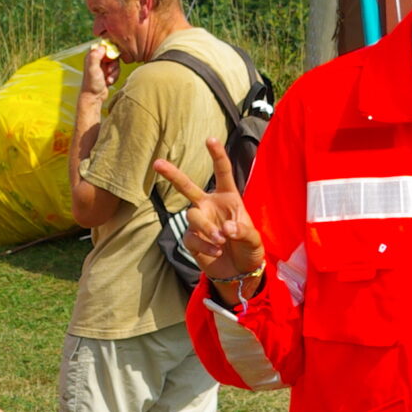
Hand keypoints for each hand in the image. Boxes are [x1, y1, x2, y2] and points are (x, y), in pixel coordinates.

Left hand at [80, 38, 120, 102]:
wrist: (94, 97)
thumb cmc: (91, 84)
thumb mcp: (93, 69)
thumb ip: (95, 57)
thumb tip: (102, 47)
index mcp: (92, 56)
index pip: (104, 46)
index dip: (110, 51)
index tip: (112, 58)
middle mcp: (97, 60)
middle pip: (112, 54)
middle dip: (114, 64)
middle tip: (110, 70)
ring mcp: (103, 66)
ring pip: (116, 63)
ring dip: (114, 72)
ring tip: (108, 78)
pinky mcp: (107, 72)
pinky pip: (116, 70)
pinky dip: (114, 76)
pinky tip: (109, 81)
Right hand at [151, 137, 266, 284]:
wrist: (240, 273)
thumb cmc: (249, 250)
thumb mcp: (254, 239)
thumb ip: (242, 231)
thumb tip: (225, 229)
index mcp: (228, 197)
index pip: (222, 172)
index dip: (217, 155)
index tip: (210, 139)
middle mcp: (210, 205)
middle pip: (188, 187)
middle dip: (172, 175)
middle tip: (157, 163)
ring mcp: (199, 222)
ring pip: (193, 215)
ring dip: (206, 227)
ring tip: (221, 240)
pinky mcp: (191, 239)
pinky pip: (191, 236)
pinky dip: (205, 244)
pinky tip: (217, 250)